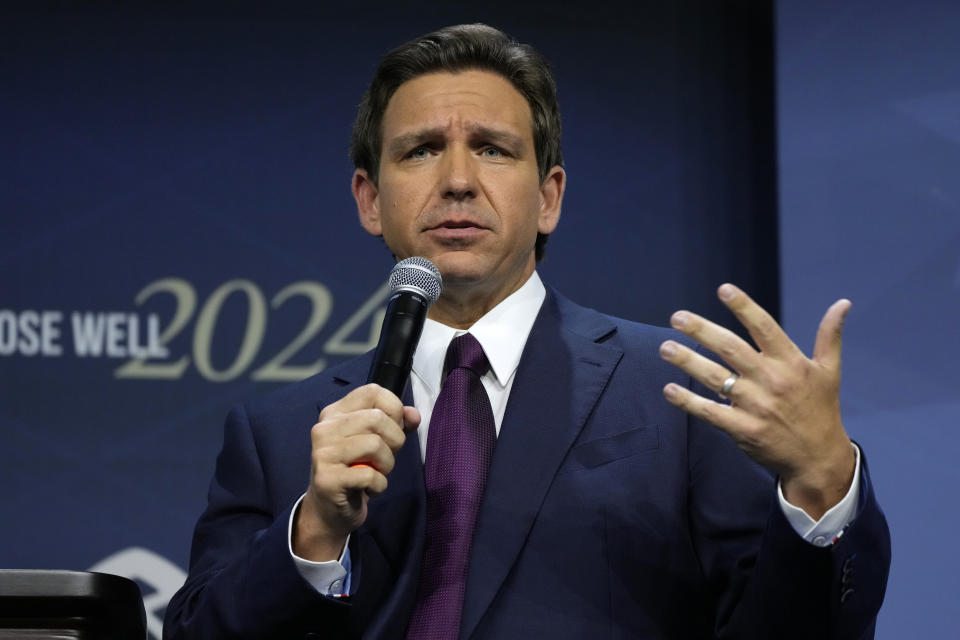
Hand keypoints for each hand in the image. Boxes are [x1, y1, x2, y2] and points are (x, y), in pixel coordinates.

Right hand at [293, 383, 419, 560]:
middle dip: (395, 441)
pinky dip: (379, 485)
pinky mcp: (327, 479)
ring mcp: (323, 453)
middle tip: (386, 458)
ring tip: (377, 473)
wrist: (329, 510)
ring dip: (387, 465)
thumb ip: (397, 424)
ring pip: (375, 445)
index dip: (394, 409)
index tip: (393, 429)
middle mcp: (324, 428)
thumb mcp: (377, 441)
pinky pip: (369, 475)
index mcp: (335, 413)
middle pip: (377, 418)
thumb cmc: (356, 470)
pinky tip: (368, 489)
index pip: (372, 391)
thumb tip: (413, 415)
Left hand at [659, 283, 855, 519]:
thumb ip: (830, 336)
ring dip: (687, 361)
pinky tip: (669, 390)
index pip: (764, 327)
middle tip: (676, 317)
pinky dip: (688, 401)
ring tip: (665, 348)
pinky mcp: (743, 430)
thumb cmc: (821, 409)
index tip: (723, 289)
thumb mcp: (829, 371)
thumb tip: (843, 303)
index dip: (744, 307)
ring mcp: (756, 406)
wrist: (819, 458)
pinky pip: (710, 412)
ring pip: (715, 377)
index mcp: (791, 362)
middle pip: (731, 348)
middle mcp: (771, 380)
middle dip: (701, 330)